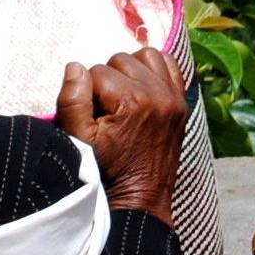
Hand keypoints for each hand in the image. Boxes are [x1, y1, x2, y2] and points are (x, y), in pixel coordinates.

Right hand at [55, 49, 186, 225]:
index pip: (96, 71)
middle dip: (107, 80)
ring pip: (145, 57)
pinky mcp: (182, 102)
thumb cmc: (106, 170)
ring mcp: (174, 96)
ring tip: (122, 96)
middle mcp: (157, 93)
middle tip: (106, 109)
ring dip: (130, 70)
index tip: (93, 117)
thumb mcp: (79, 140)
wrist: (140, 197)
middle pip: (120, 61)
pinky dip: (155, 69)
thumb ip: (72, 100)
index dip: (88, 93)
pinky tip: (143, 87)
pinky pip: (170, 65)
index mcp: (131, 101)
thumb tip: (75, 66)